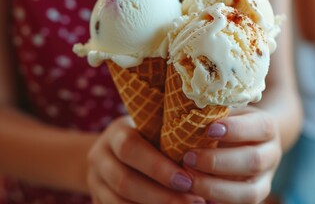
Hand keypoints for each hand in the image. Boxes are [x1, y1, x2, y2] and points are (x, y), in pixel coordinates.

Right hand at [87, 115, 204, 203]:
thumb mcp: (151, 128)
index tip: (187, 180)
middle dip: (161, 195)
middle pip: (125, 181)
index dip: (158, 167)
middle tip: (194, 201)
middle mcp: (100, 156)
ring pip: (118, 202)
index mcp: (116, 133)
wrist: (111, 151)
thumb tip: (209, 147)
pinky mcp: (97, 198)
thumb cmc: (143, 136)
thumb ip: (170, 136)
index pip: (131, 148)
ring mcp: (95, 180)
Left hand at [182, 107, 281, 203]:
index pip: (260, 127)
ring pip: (250, 192)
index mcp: (266, 127)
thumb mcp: (225, 112)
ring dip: (215, 188)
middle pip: (254, 161)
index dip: (236, 130)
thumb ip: (214, 114)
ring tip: (187, 180)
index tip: (210, 130)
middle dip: (218, 162)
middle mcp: (271, 154)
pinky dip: (216, 202)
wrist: (249, 140)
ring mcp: (265, 180)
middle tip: (188, 158)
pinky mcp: (254, 197)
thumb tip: (187, 121)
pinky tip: (194, 195)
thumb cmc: (229, 121)